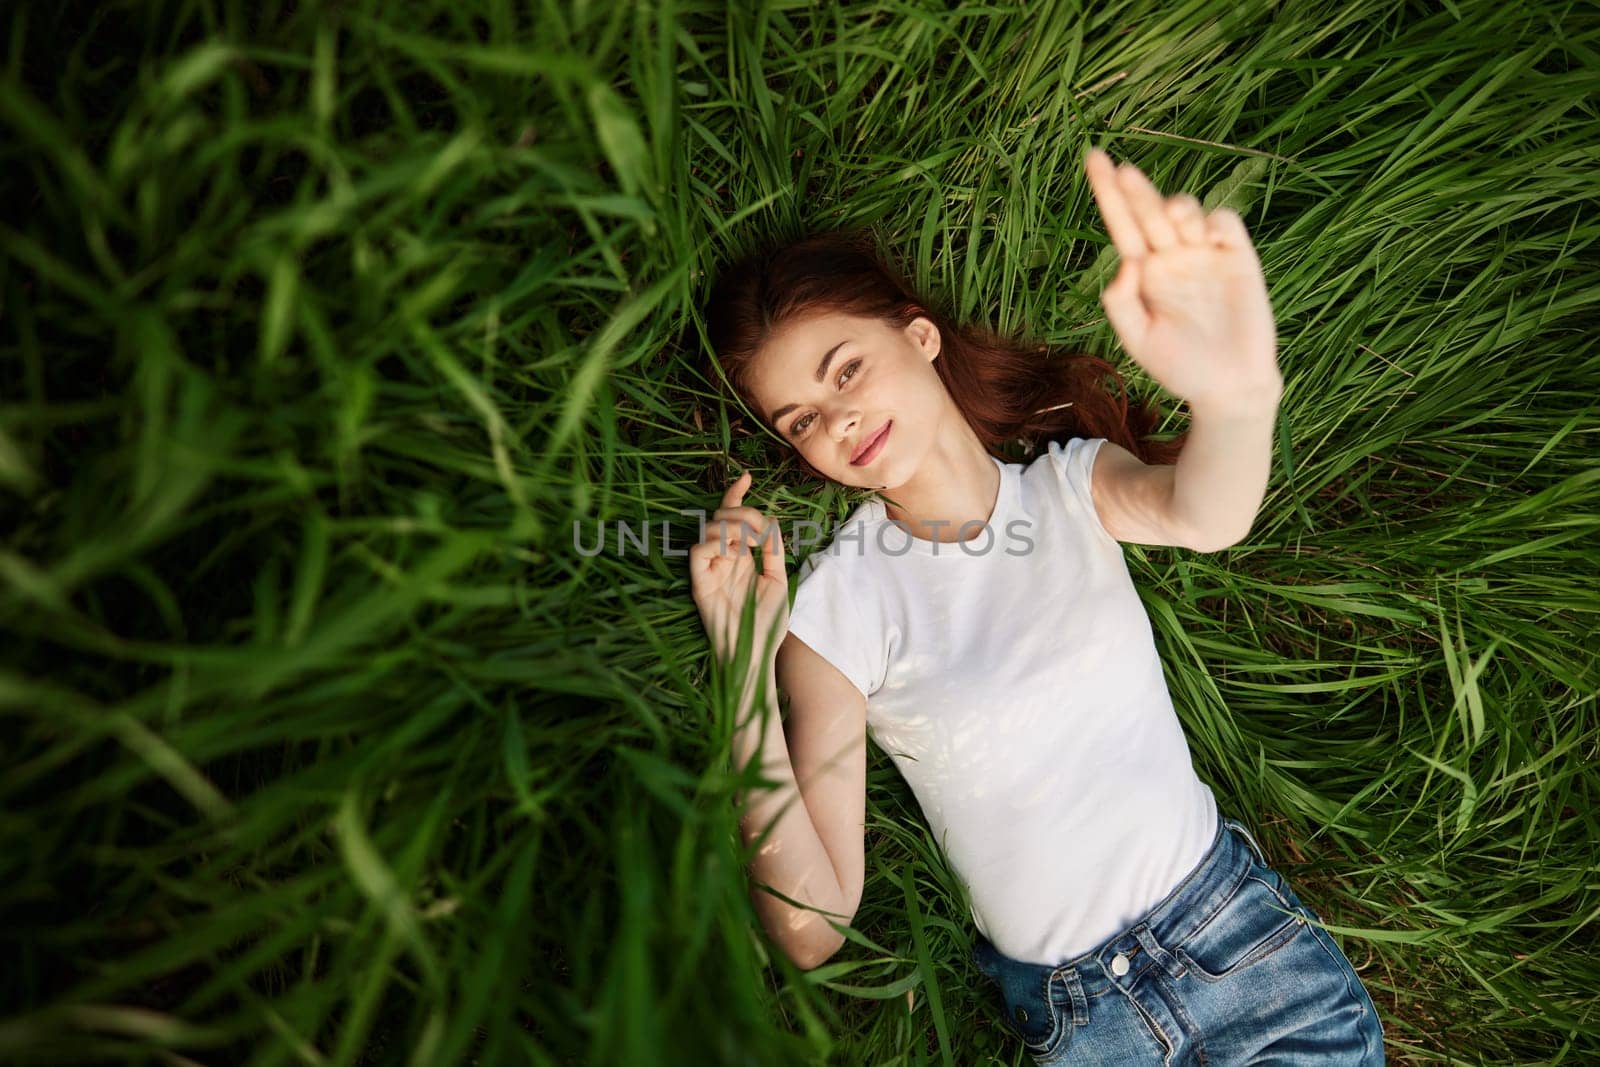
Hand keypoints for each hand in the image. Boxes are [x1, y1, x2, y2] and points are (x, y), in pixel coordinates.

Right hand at [688, 469, 788, 673]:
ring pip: (709, 528)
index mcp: (741, 556)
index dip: (737, 494)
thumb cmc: (767, 623)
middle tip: (757, 530)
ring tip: (749, 543)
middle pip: (722, 516)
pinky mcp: (699, 583)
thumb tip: (771, 519)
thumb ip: (773, 550)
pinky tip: (732, 552)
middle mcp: (723, 558)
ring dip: (732, 526)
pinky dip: (714, 542)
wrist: (756, 654)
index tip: (746, 476)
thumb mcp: (778, 580)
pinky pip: (697, 551)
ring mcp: (710, 570)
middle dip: (740, 510)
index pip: (734, 517)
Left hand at [1084, 147, 1281, 415]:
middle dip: (1134, 189)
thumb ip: (1122, 305)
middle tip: (1122, 171)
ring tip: (1174, 219)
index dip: (1108, 193)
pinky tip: (1205, 234)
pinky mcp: (1238, 259)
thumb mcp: (1140, 341)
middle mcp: (1172, 257)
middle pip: (1149, 211)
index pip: (1122, 225)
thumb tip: (1123, 264)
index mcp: (1144, 273)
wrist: (1228, 388)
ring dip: (1176, 206)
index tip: (1094, 159)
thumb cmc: (1180, 368)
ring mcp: (1205, 256)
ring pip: (1186, 212)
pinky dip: (1214, 220)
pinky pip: (1225, 224)